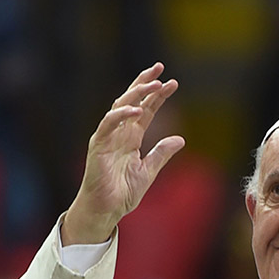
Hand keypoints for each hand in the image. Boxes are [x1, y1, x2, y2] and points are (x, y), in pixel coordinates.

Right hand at [63, 62, 184, 244]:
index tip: (172, 82)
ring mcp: (107, 137)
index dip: (157, 96)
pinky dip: (121, 115)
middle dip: (145, 83)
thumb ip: (162, 154)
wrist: (106, 210)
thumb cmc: (122, 193)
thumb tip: (180, 139)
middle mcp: (119, 133)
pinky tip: (136, 109)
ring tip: (153, 84)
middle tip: (160, 68)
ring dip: (136, 93)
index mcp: (131, 138)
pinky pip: (108, 125)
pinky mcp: (98, 146)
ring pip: (120, 107)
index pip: (145, 110)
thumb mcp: (149, 171)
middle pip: (131, 101)